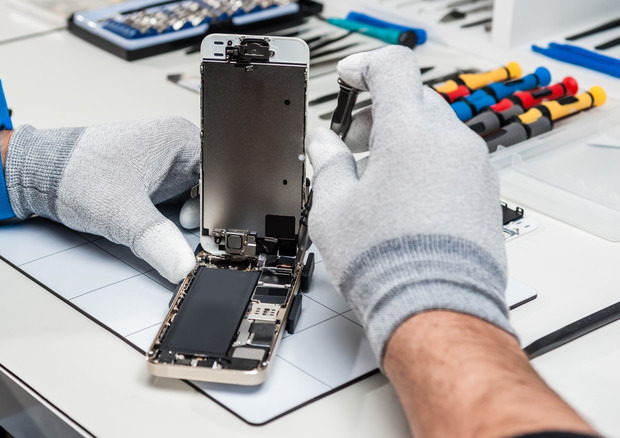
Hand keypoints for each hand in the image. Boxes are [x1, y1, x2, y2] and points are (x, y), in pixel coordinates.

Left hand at [5, 116, 199, 282]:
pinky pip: (174, 205)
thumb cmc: (73, 172)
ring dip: (179, 220)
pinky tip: (149, 224)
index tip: (207, 234)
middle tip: (179, 232)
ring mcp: (164, 165)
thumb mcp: (121, 212)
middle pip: (209, 191)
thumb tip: (182, 265)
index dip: (216, 209)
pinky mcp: (151, 181)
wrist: (39, 175)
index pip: (220, 177)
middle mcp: (174, 147)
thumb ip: (155, 241)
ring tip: (159, 224)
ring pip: (192, 201)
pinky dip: (166, 220)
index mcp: (178, 137)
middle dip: (198, 217)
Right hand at [306, 46, 513, 366]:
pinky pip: (454, 159)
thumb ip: (327, 162)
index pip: (392, 68)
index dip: (364, 66)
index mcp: (409, 133)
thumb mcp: (332, 208)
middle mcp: (450, 142)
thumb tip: (324, 143)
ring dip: (403, 137)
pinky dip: (427, 162)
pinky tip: (403, 198)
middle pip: (414, 98)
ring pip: (436, 129)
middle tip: (353, 141)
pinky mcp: (485, 193)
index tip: (348, 77)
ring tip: (376, 176)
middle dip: (379, 111)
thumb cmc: (386, 263)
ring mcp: (474, 167)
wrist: (436, 308)